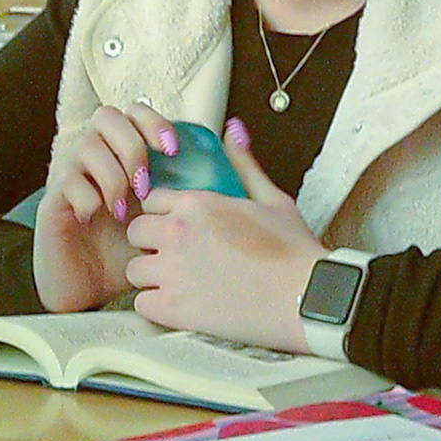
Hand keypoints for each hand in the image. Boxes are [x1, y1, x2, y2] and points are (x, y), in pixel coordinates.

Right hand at [32, 102, 173, 313]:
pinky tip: (99, 218)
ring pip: (86, 146)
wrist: (92, 289)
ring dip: (113, 176)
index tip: (173, 148)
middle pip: (106, 116)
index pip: (132, 111)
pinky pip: (67, 182)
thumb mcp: (164, 216)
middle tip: (145, 183)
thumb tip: (223, 161)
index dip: (152, 121)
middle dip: (132, 146)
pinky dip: (89, 198)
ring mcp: (71, 177)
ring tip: (124, 209)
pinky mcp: (53, 202)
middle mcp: (94, 158)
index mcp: (121, 154)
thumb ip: (184, 187)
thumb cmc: (128, 250)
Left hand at [124, 119, 322, 352]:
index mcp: (197, 204)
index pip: (151, 201)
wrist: (306, 297)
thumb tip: (234, 132)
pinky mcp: (173, 308)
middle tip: (176, 254)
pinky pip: (142, 304)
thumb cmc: (293, 252)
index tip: (178, 228)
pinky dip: (157, 305)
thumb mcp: (271, 198)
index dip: (164, 214)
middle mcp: (178, 233)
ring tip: (180, 282)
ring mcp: (172, 271)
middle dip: (152, 242)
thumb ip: (244, 164)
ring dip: (152, 275)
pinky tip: (181, 303)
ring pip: (134, 269)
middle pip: (136, 232)